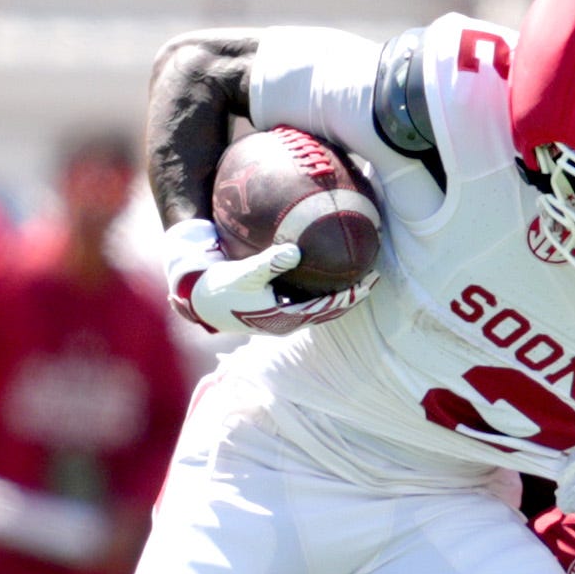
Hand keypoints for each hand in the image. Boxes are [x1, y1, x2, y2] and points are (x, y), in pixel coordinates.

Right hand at [163, 217, 376, 337]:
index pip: (326, 308)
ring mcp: (283, 319)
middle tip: (374, 278)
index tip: (368, 282)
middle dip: (352, 296)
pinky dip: (322, 292)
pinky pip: (307, 302)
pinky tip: (329, 275)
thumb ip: (268, 262)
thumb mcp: (244, 273)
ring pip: (320, 308)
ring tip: (360, 279)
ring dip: (340, 296)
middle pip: (329, 310)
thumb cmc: (221, 287)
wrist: (200, 301)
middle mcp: (287, 322)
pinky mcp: (277, 311)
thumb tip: (294, 250)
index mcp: (284, 318)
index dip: (349, 297)